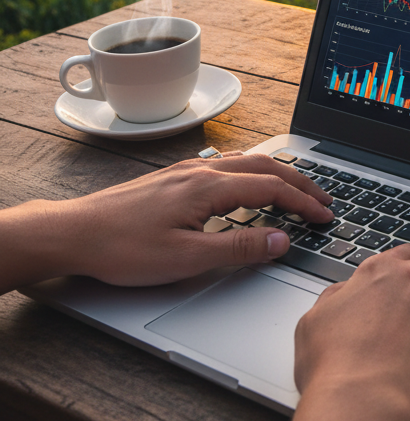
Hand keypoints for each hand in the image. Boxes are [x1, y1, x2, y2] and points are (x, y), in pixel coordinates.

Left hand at [0, 152, 333, 292]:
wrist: (74, 232)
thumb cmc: (122, 248)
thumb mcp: (186, 259)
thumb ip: (239, 247)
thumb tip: (281, 240)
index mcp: (210, 187)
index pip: (273, 189)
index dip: (304, 203)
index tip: (325, 216)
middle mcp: (202, 171)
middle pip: (267, 167)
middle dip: (301, 182)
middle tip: (324, 200)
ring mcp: (188, 170)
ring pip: (248, 162)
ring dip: (279, 174)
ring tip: (297, 189)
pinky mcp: (175, 177)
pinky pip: (228, 164)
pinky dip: (254, 172)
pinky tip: (249, 184)